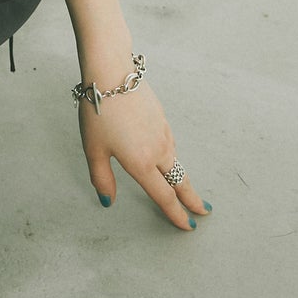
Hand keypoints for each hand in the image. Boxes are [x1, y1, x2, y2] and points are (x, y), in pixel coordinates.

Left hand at [78, 79, 209, 230]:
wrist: (111, 71)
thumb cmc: (98, 110)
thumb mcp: (93, 148)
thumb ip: (102, 177)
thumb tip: (107, 200)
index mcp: (142, 163)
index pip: (164, 196)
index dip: (176, 214)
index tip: (187, 226)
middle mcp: (158, 150)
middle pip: (180, 181)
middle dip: (192, 199)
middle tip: (203, 211)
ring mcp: (163, 132)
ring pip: (176, 161)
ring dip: (183, 177)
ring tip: (185, 187)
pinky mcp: (162, 117)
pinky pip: (171, 144)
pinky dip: (173, 157)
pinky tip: (168, 156)